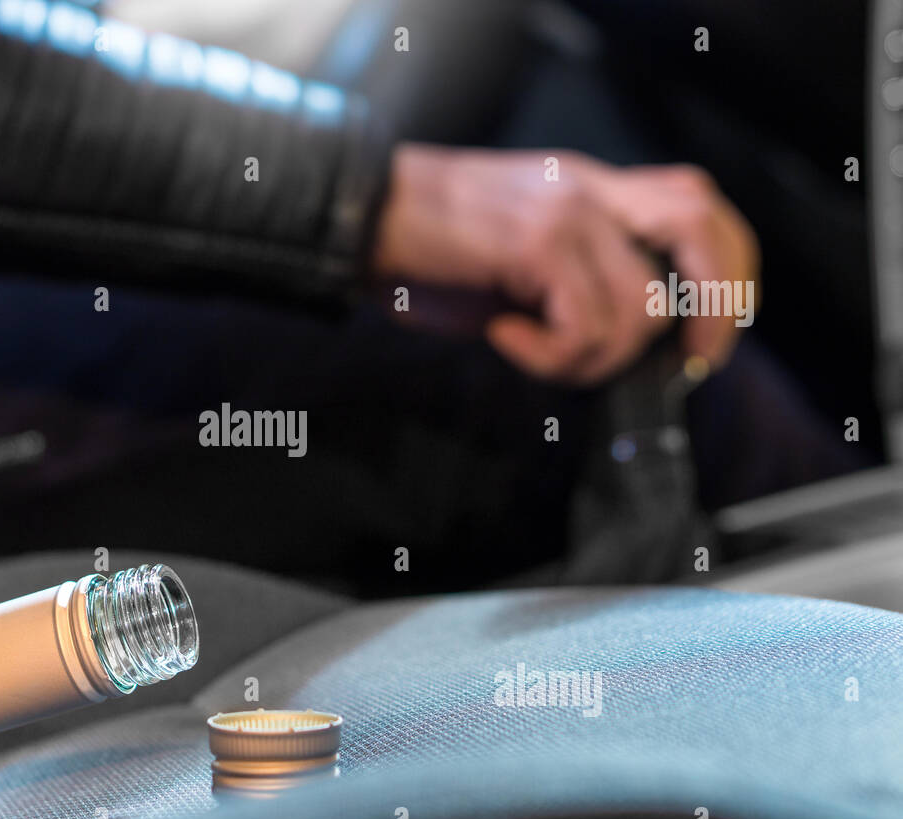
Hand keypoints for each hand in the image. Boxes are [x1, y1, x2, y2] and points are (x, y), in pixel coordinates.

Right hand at [371, 145, 759, 384]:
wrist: (359, 221)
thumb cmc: (424, 250)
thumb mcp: (514, 257)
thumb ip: (573, 280)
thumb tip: (617, 344)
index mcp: (589, 188)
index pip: (696, 205)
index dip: (724, 272)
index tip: (705, 337)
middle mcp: (589, 190)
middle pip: (702, 230)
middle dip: (716, 310)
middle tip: (687, 365)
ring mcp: (567, 212)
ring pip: (641, 309)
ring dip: (594, 359)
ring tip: (536, 352)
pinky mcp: (538, 243)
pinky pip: (584, 328)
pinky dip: (550, 356)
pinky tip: (506, 338)